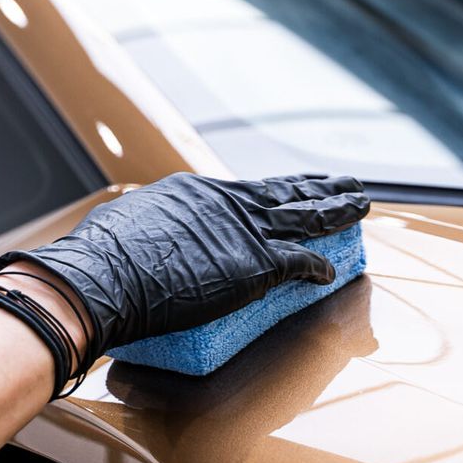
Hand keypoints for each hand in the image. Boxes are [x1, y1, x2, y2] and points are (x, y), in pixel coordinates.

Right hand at [0, 172, 369, 358]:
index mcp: (196, 193)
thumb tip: (140, 239)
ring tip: (360, 206)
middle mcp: (226, 204)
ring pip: (305, 217)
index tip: (289, 193)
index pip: (246, 193)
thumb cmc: (102, 260)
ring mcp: (243, 232)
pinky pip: (301, 264)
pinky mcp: (256, 265)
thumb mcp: (127, 226)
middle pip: (286, 193)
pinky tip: (333, 271)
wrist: (104, 279)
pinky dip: (320, 268)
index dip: (274, 194)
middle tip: (348, 183)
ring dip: (337, 212)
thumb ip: (149, 229)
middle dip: (320, 188)